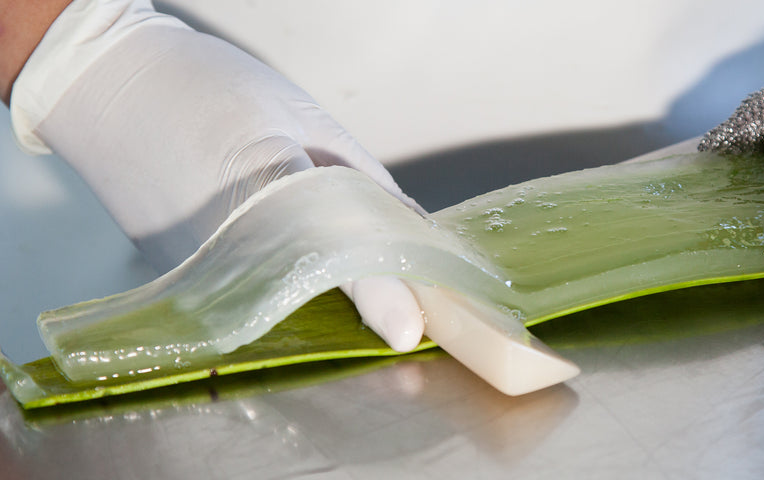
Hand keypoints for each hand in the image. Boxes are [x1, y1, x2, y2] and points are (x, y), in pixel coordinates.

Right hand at [9, 0, 424, 350]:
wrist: (104, 87)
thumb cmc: (211, 89)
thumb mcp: (306, 118)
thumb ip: (364, 183)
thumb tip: (413, 233)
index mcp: (261, 182)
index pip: (330, 252)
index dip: (376, 293)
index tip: (407, 330)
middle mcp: (224, 240)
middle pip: (310, 290)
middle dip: (359, 299)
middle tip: (405, 301)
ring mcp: (196, 267)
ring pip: (280, 301)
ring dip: (324, 297)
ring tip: (357, 277)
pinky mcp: (181, 281)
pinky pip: (249, 296)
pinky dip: (285, 288)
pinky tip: (298, 264)